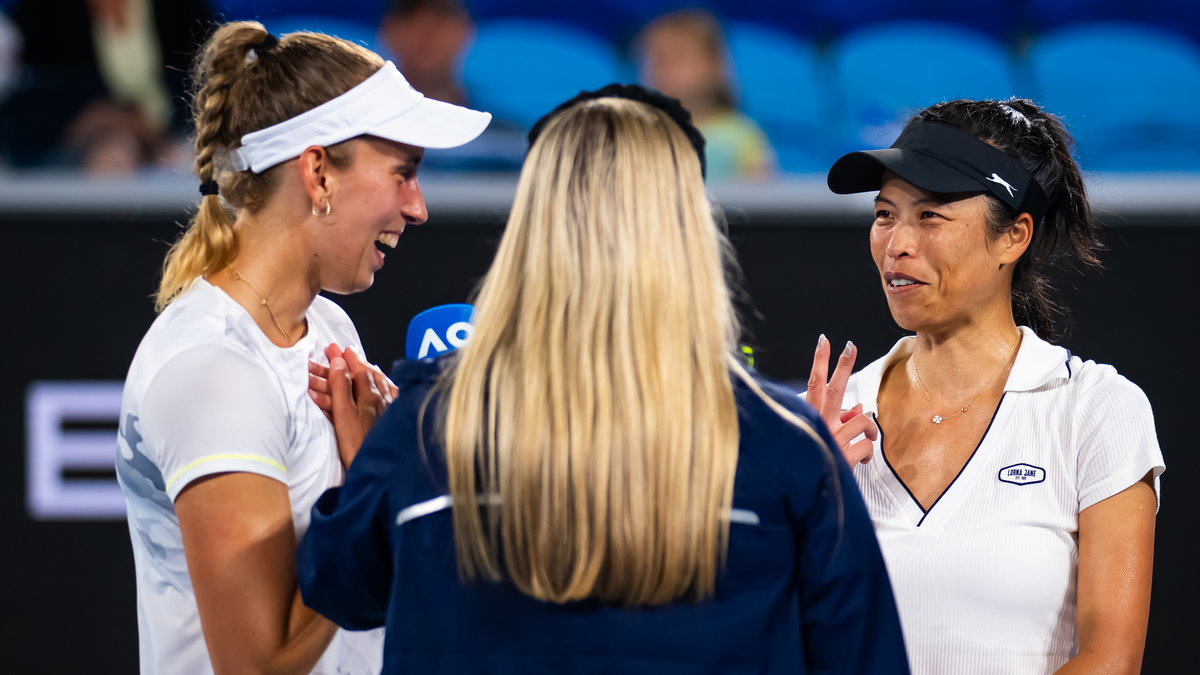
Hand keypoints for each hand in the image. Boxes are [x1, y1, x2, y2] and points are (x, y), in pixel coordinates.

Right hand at [308, 343, 397, 467]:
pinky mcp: (394, 422)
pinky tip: (387, 389)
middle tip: (342, 352)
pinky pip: (390, 398)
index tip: (335, 347)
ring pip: (379, 385)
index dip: (345, 357)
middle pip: (366, 375)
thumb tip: (339, 362)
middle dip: (353, 363)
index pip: (356, 369)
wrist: (377, 471)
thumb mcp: (343, 414)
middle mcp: (383, 399)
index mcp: (370, 395)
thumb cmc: (358, 446)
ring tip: (364, 366)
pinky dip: (383, 389)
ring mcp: (390, 410)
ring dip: (367, 374)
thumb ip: (341, 387)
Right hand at [807, 335, 877, 464]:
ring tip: (867, 438)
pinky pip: (866, 445)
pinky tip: (861, 460)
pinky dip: (867, 452)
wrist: (801, 492)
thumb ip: (838, 422)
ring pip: (861, 419)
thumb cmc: (810, 463)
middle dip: (841, 365)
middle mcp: (819, 424)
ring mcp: (832, 438)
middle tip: (849, 345)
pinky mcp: (844, 455)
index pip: (814, 384)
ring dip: (869, 428)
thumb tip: (857, 407)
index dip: (820, 361)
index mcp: (810, 418)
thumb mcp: (821, 439)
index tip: (825, 340)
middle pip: (833, 389)